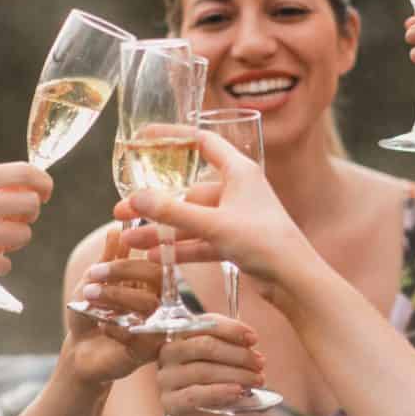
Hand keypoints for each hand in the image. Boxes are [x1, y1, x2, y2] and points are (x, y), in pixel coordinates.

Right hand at [0, 162, 53, 275]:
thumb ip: (0, 184)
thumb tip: (34, 180)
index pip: (22, 172)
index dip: (41, 182)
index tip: (43, 193)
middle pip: (29, 204)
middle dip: (28, 213)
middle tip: (14, 217)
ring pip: (23, 234)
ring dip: (15, 238)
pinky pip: (5, 264)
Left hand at [64, 228, 163, 384]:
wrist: (80, 352)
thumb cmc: (91, 315)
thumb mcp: (94, 282)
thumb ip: (109, 258)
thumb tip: (116, 229)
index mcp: (154, 283)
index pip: (156, 263)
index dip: (132, 258)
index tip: (102, 259)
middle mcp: (162, 301)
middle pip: (157, 278)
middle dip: (124, 271)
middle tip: (94, 274)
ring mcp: (159, 325)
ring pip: (148, 303)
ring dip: (115, 296)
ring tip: (89, 296)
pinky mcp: (151, 350)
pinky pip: (140, 334)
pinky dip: (116, 327)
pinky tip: (102, 327)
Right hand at [115, 131, 315, 311]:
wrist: (294, 279)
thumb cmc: (264, 242)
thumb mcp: (214, 224)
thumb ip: (173, 212)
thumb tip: (135, 197)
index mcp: (240, 171)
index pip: (203, 142)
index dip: (173, 136)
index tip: (144, 136)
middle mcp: (238, 190)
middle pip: (189, 189)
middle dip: (155, 202)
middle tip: (120, 210)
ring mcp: (237, 216)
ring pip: (191, 219)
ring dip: (162, 229)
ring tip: (127, 239)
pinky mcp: (236, 241)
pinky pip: (200, 240)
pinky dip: (179, 247)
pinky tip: (152, 256)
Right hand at [157, 317, 263, 415]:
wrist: (200, 414)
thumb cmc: (215, 377)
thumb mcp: (223, 357)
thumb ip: (232, 343)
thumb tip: (250, 340)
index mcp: (181, 333)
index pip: (204, 323)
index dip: (231, 329)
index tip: (254, 339)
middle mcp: (168, 353)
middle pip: (205, 346)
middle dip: (239, 354)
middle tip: (260, 363)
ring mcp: (165, 379)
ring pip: (203, 371)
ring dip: (236, 374)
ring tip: (257, 379)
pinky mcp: (169, 403)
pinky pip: (195, 396)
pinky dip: (220, 392)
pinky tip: (238, 392)